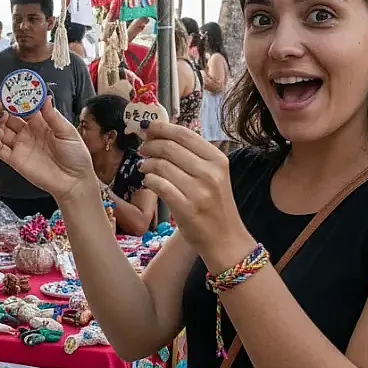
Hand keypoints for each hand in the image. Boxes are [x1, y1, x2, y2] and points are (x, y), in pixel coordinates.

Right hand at [0, 96, 95, 199]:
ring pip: (1, 130)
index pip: (25, 107)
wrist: (74, 181)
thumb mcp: (67, 132)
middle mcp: (28, 132)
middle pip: (10, 117)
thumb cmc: (75, 155)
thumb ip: (53, 116)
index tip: (14, 90)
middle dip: (3, 108)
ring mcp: (20, 145)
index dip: (19, 99)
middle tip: (0, 100)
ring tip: (0, 115)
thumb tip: (45, 97)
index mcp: (41, 123)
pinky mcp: (14, 159)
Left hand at [137, 121, 249, 265]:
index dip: (161, 128)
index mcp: (218, 160)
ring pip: (161, 166)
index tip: (147, 127)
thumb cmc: (215, 205)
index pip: (184, 134)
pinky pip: (159, 185)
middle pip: (169, 147)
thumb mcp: (214, 175)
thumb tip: (163, 135)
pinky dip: (149, 180)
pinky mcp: (186, 208)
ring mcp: (199, 191)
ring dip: (146, 164)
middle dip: (149, 145)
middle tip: (142, 148)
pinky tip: (148, 181)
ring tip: (143, 167)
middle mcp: (210, 173)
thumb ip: (193, 156)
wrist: (226, 240)